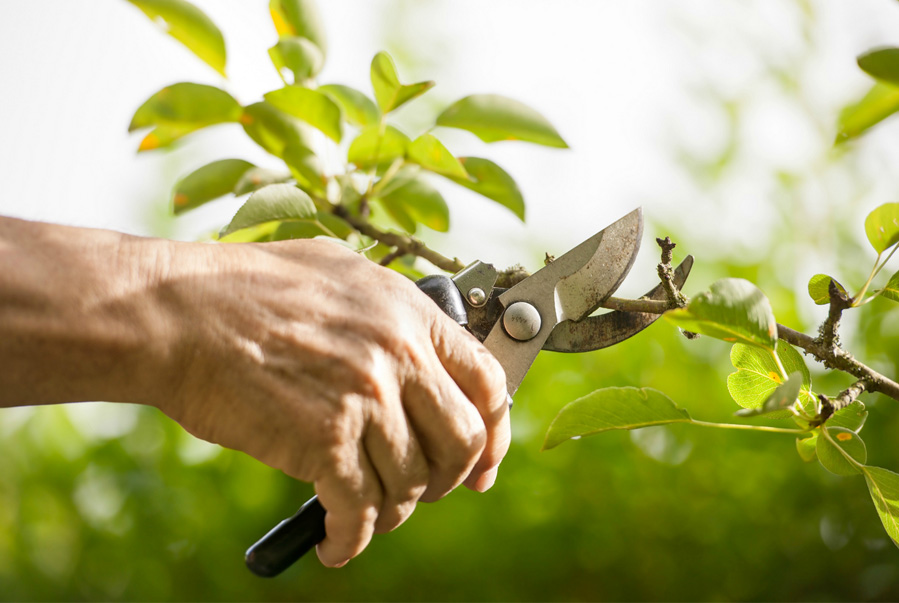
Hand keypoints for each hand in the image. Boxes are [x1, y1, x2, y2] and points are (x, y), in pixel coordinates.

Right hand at [156, 238, 509, 566]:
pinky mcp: (324, 441)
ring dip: (394, 511)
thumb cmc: (246, 288)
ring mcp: (365, 398)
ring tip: (369, 513)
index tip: (484, 462)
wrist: (178, 313)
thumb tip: (419, 347)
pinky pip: (360, 510)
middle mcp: (398, 355)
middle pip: (463, 441)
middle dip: (450, 479)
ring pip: (411, 482)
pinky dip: (351, 539)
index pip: (487, 381)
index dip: (494, 431)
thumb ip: (389, 309)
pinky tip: (336, 543)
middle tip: (428, 490)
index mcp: (409, 312)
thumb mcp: (338, 271)